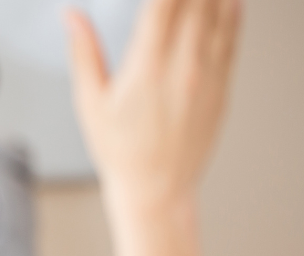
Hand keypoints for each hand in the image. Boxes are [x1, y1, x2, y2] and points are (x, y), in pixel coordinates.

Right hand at [66, 0, 240, 215]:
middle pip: (195, 0)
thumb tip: (71, 15)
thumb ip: (83, 53)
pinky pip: (232, 34)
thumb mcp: (90, 103)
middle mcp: (184, 67)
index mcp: (147, 68)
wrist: (157, 189)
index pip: (163, 3)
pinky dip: (231, 8)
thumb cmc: (120, 151)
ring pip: (220, 10)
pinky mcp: (223, 85)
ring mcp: (208, 75)